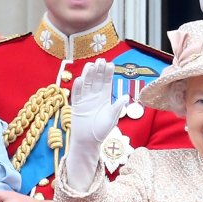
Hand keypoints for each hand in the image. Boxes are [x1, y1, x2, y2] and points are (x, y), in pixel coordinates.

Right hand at [66, 59, 126, 188]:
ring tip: (91, 65)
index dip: (108, 73)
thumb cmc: (101, 130)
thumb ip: (117, 107)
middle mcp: (94, 96)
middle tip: (101, 60)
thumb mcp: (112, 118)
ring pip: (86, 84)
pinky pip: (77, 94)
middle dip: (98, 70)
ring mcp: (85, 100)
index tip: (110, 64)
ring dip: (88, 75)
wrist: (88, 141)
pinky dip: (78, 87)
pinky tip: (80, 79)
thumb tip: (125, 96)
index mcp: (105, 98)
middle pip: (96, 80)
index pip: (106, 82)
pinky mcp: (76, 105)